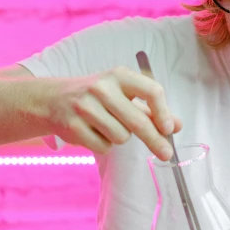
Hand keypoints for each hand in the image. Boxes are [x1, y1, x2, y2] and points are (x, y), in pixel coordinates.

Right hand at [44, 67, 181, 158]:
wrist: (52, 99)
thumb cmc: (97, 97)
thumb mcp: (123, 94)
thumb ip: (151, 109)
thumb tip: (177, 126)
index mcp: (119, 75)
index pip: (151, 90)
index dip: (163, 112)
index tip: (169, 129)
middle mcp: (102, 88)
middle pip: (137, 121)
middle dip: (154, 140)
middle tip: (166, 154)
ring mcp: (85, 107)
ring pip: (121, 137)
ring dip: (120, 137)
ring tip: (107, 126)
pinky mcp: (73, 126)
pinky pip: (103, 147)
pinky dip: (104, 145)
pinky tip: (93, 132)